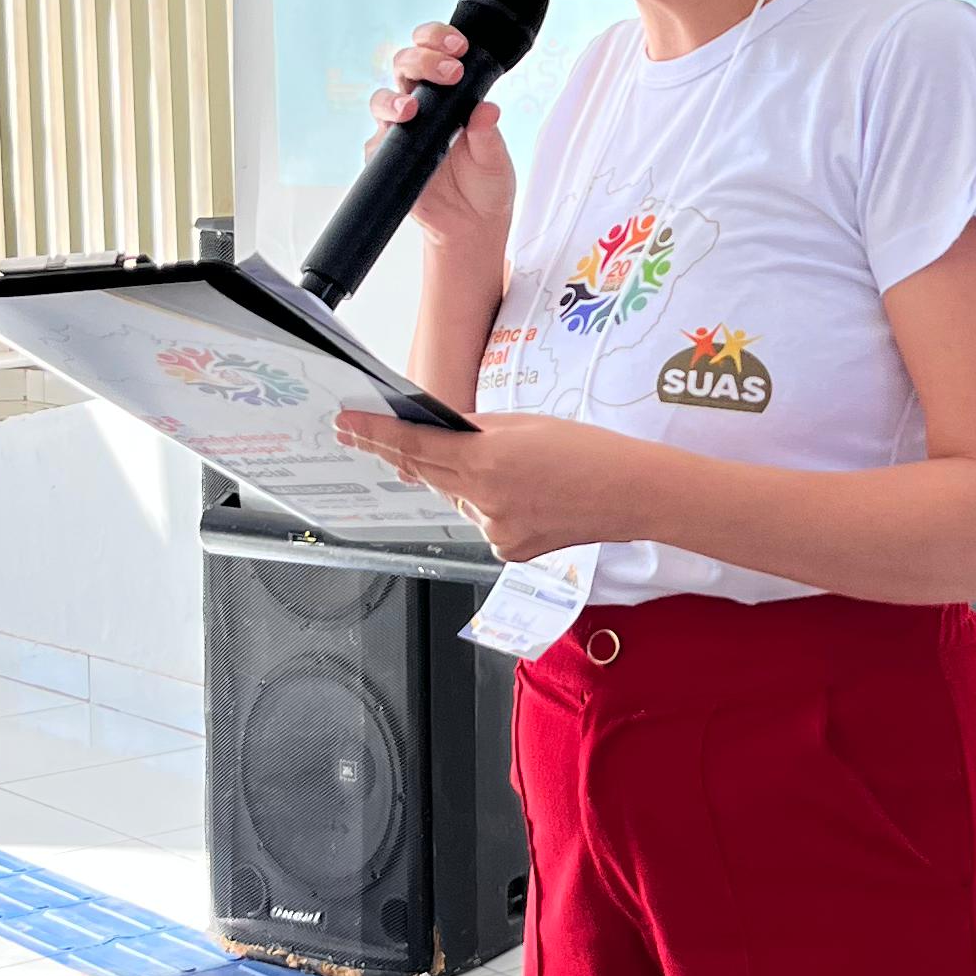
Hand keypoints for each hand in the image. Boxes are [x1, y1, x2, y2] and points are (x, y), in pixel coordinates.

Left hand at [335, 406, 631, 563]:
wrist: (630, 494)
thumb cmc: (588, 452)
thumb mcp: (527, 425)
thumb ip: (478, 431)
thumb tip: (442, 432)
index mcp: (487, 461)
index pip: (416, 446)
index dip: (375, 434)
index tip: (345, 424)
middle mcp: (484, 500)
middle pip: (425, 473)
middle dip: (397, 454)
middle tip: (361, 434)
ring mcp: (494, 530)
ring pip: (458, 499)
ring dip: (461, 481)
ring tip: (508, 468)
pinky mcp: (508, 550)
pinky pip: (483, 521)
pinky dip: (490, 505)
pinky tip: (525, 496)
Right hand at [370, 25, 515, 256]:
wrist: (471, 224)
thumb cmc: (485, 183)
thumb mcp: (495, 158)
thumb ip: (488, 134)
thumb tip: (488, 109)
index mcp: (448, 94)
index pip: (434, 52)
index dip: (439, 39)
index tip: (460, 46)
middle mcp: (420, 105)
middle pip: (403, 64)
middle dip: (422, 59)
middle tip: (450, 73)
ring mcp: (399, 130)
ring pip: (382, 98)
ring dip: (394, 99)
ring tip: (412, 109)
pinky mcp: (386, 158)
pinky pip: (376, 142)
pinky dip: (384, 137)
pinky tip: (399, 139)